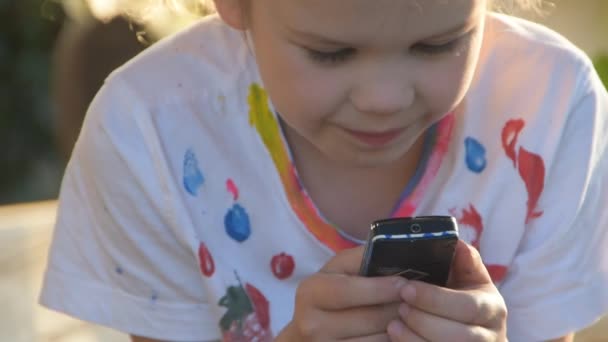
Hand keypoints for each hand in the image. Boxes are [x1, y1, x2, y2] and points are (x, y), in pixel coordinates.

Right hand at [277, 246, 406, 341]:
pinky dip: (391, 341)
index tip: (404, 283)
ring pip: (378, 339)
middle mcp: (311, 324)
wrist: (308, 333)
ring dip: (399, 327)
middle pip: (369, 318)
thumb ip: (360, 258)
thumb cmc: (329, 293)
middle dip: (397, 307)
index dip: (380, 287)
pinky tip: (397, 332)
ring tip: (409, 315)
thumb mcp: (337, 270)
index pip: (349, 290)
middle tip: (415, 299)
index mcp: (310, 292)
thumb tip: (392, 249)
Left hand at [387, 240, 507, 341]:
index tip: (406, 288)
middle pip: (459, 336)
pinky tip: (396, 339)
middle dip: (424, 321)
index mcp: (491, 308)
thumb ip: (463, 261)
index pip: (467, 306)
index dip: (435, 298)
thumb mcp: (469, 280)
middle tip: (399, 308)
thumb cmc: (462, 300)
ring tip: (393, 325)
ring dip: (415, 339)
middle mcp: (490, 336)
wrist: (472, 336)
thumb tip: (454, 240)